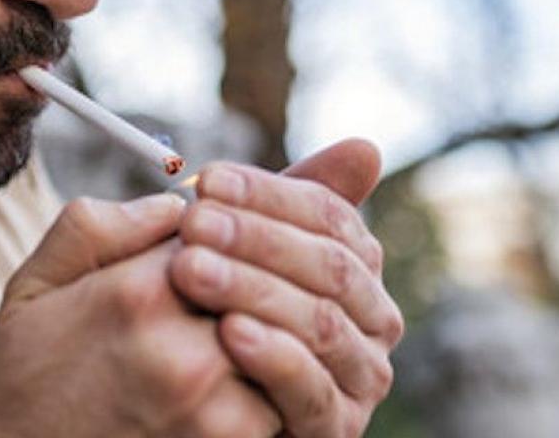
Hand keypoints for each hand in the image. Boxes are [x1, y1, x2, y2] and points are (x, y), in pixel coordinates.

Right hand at [0, 193, 282, 437]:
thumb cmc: (27, 380)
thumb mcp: (34, 286)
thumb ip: (96, 226)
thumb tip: (173, 204)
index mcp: (137, 291)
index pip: (221, 234)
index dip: (213, 241)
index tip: (197, 258)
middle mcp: (180, 346)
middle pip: (258, 286)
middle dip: (242, 288)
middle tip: (214, 304)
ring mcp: (209, 403)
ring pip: (279, 341)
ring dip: (262, 338)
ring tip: (224, 344)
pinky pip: (278, 402)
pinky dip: (263, 393)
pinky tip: (225, 392)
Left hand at [168, 139, 403, 437]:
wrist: (184, 406)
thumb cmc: (213, 316)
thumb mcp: (240, 255)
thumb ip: (285, 204)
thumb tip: (366, 148)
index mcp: (356, 267)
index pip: (329, 215)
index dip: (269, 194)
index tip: (206, 180)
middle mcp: (373, 320)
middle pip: (329, 266)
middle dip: (257, 239)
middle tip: (193, 222)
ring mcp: (359, 378)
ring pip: (320, 322)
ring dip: (254, 290)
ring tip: (192, 270)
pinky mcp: (334, 429)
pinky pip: (311, 389)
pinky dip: (273, 356)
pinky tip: (228, 332)